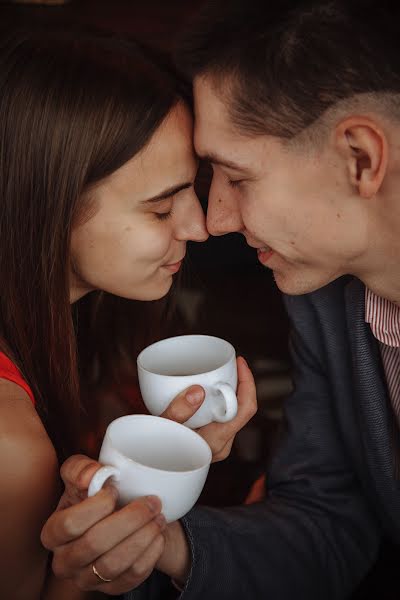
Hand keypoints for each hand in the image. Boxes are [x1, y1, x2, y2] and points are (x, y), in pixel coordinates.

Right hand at [41, 455, 166, 594]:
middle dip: (130, 519)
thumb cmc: (94, 496)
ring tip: (158, 517)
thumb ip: (80, 468)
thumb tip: (91, 475)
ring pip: (114, 564)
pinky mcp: (110, 589)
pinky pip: (131, 577)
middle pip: (95, 544)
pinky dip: (150, 554)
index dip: (96, 505)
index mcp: (53, 532)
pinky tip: (157, 535)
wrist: (116, 519)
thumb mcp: (83, 476)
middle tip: (152, 502)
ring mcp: (86, 579)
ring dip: (143, 537)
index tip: (115, 489)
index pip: (70, 524)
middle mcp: (64, 561)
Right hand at [161, 356, 256, 460]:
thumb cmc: (157, 447)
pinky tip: (213, 387)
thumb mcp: (164, 427)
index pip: (245, 409)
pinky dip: (222, 399)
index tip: (239, 363)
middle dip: (239, 382)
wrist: (153, 462)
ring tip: (221, 371)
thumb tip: (198, 391)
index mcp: (216, 441)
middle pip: (243, 408)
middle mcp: (222, 444)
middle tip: (228, 363)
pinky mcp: (214, 439)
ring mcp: (219, 443)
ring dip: (231, 390)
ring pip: (235, 411)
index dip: (248, 383)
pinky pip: (226, 415)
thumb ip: (178, 411)